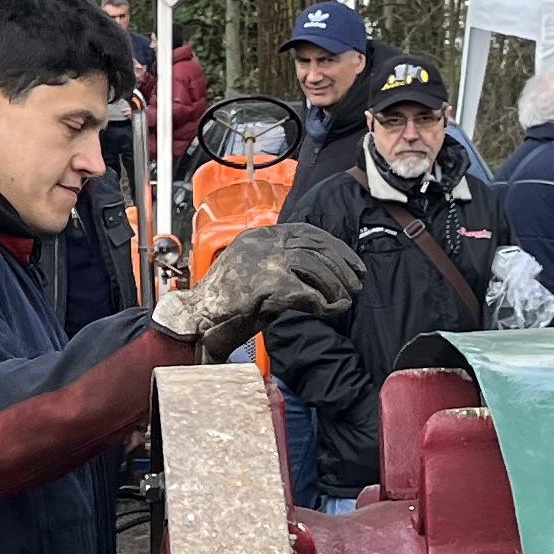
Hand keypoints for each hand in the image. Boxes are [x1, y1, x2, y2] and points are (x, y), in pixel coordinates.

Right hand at [163, 220, 362, 353]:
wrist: (197, 322)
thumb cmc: (224, 307)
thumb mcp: (255, 275)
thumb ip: (282, 267)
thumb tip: (321, 273)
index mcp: (258, 238)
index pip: (306, 232)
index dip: (334, 247)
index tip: (352, 263)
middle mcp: (261, 244)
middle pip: (315, 246)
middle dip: (342, 265)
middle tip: (357, 283)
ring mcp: (263, 262)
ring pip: (315, 267)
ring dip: (336, 285)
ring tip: (346, 299)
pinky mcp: (267, 285)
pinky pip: (308, 292)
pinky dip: (324, 302)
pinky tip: (331, 310)